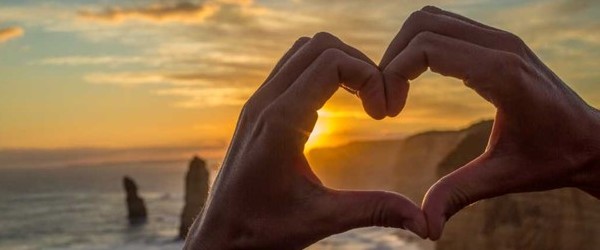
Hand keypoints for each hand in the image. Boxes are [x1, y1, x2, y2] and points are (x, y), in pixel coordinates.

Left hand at [184, 32, 426, 248]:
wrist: (219, 235)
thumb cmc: (263, 230)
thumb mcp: (322, 219)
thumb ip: (373, 210)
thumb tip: (424, 222)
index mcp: (280, 122)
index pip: (332, 61)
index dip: (370, 76)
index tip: (383, 113)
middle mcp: (265, 102)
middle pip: (320, 46)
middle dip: (359, 64)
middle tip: (377, 103)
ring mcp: (258, 102)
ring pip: (303, 51)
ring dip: (338, 64)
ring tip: (361, 98)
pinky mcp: (257, 109)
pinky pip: (291, 68)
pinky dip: (320, 72)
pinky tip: (336, 105)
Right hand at [380, 6, 599, 239]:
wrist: (592, 140)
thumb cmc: (551, 159)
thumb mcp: (501, 178)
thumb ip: (458, 194)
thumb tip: (425, 227)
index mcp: (501, 74)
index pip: (427, 47)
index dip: (394, 74)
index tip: (388, 112)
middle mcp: (500, 45)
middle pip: (422, 24)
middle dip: (392, 59)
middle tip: (386, 100)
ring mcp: (500, 38)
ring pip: (431, 18)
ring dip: (405, 49)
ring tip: (396, 88)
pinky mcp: (497, 41)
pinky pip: (445, 25)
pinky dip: (421, 45)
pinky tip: (417, 78)